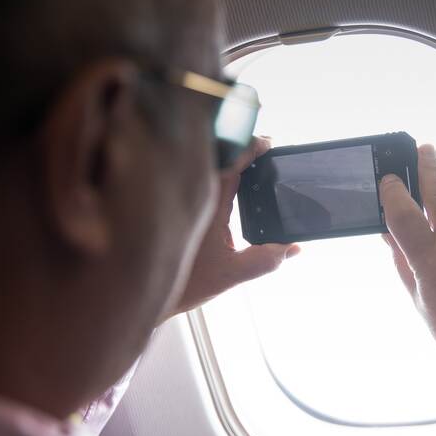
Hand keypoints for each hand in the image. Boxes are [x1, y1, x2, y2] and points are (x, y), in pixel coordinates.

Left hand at [173, 137, 299, 314]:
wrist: (143, 292)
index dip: (251, 147)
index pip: (231, 163)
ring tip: (251, 162)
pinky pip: (198, 178)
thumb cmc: (182, 284)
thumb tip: (292, 248)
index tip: (268, 143)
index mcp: (208, 205)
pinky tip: (230, 185)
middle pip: (219, 156)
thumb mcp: (230, 274)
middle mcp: (193, 196)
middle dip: (242, 148)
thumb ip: (264, 261)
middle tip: (264, 150)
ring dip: (227, 159)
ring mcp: (183, 200)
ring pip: (206, 166)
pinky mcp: (178, 207)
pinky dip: (216, 173)